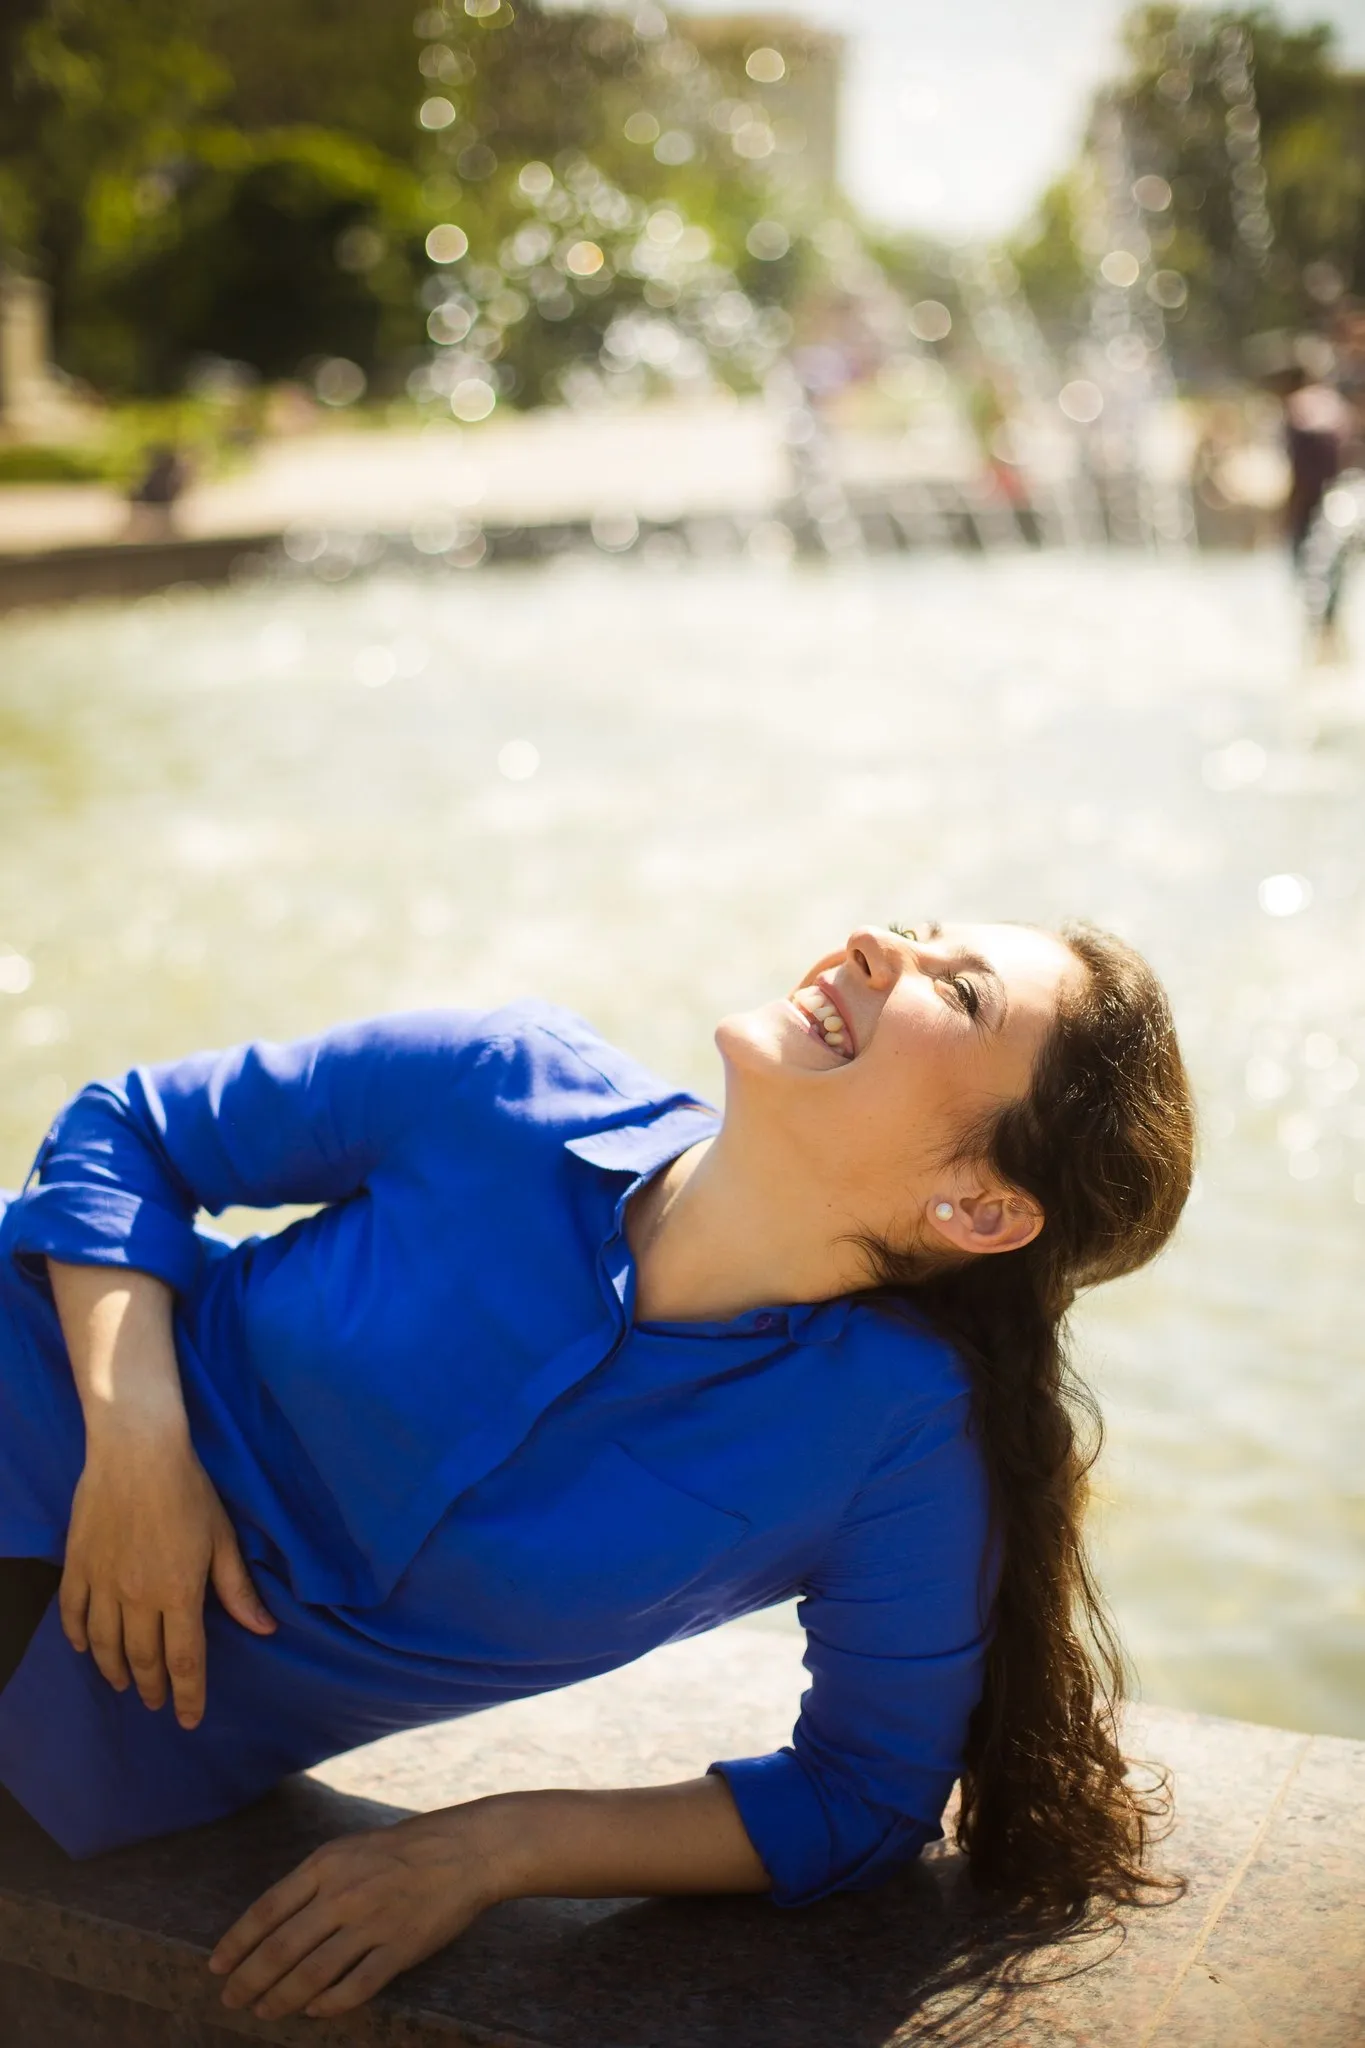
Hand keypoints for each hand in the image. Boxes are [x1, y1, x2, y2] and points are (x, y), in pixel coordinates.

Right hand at [59, 1430, 274, 1728]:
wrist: (137, 1451)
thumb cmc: (188, 1490)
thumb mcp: (223, 1538)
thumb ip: (237, 1588)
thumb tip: (263, 1629)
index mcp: (179, 1593)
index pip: (185, 1660)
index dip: (188, 1695)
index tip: (188, 1720)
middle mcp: (137, 1598)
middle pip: (143, 1657)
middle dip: (152, 1686)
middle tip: (155, 1703)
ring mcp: (103, 1583)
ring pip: (104, 1643)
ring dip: (114, 1670)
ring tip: (123, 1684)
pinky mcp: (78, 1565)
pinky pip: (73, 1613)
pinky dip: (77, 1637)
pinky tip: (84, 1647)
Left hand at [209, 1809, 499, 2020]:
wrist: (464, 1850)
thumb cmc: (400, 1849)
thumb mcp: (348, 1850)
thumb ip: (311, 1882)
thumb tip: (269, 1926)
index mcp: (326, 1864)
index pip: (267, 1911)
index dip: (237, 1944)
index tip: (216, 1968)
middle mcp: (344, 1894)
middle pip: (282, 1949)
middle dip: (250, 1980)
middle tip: (231, 2000)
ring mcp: (372, 1923)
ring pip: (312, 1975)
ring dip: (280, 1999)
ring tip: (263, 2011)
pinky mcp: (399, 1950)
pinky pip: (354, 1988)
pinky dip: (328, 2004)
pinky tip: (313, 2010)